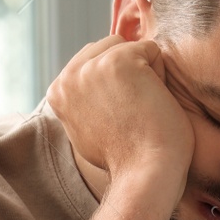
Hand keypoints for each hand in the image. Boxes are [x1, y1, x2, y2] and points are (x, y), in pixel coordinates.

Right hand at [47, 35, 194, 189]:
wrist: (144, 172)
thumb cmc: (126, 157)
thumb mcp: (87, 128)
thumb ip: (83, 100)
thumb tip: (90, 80)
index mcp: (58, 91)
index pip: (93, 61)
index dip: (116, 85)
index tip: (120, 117)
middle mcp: (68, 76)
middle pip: (110, 47)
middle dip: (129, 73)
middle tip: (133, 113)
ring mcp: (92, 66)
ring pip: (131, 47)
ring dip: (145, 73)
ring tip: (142, 107)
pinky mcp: (120, 60)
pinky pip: (152, 50)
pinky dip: (161, 75)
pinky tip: (152, 102)